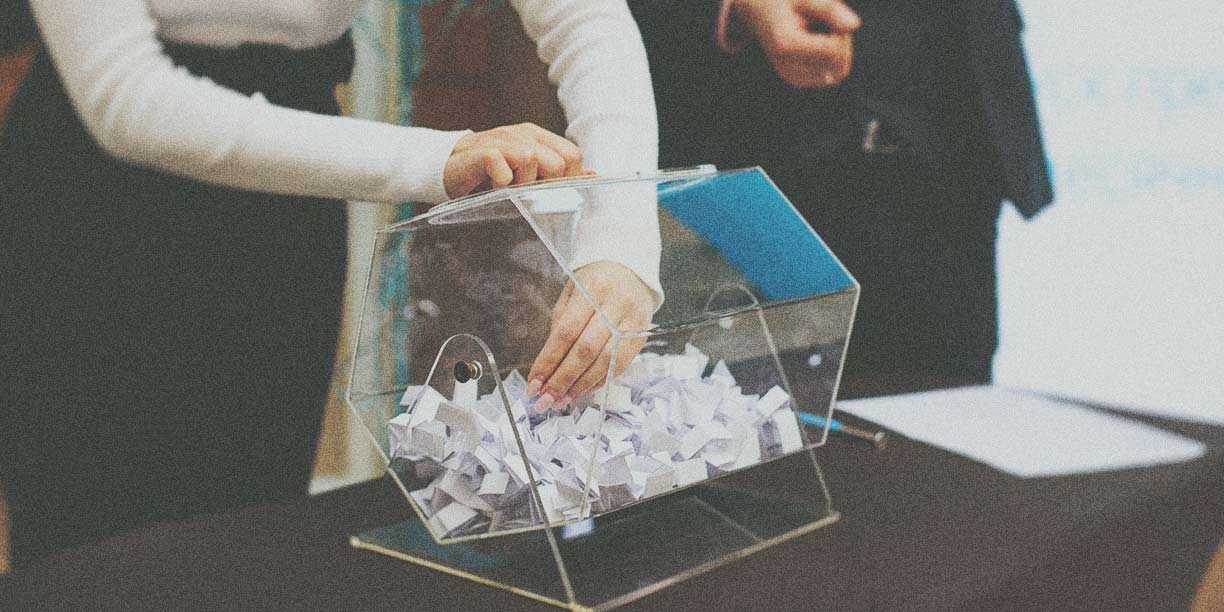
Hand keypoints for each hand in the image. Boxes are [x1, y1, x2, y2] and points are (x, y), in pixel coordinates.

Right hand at [443, 123, 585, 198]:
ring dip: (520, 184)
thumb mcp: (529, 171)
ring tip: (505, 188)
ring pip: (531, 160)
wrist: (450, 167)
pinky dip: (500, 182)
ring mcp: (502, 139)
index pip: (573, 156)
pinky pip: (501, 166)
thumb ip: (558, 172)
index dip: (566, 180)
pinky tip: (491, 185)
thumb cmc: (492, 173)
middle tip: (523, 190)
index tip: (546, 192)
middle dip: (545, 184)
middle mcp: (523, 134)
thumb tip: (592, 175)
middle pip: (558, 162)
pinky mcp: (482, 151)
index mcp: (539, 137)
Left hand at [526, 261, 655, 411]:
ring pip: (605, 361)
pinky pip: (620, 365)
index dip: (549, 361)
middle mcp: (616, 304)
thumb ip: (560, 325)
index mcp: (592, 288)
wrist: (630, 270)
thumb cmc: (595, 283)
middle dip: (563, 379)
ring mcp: (632, 320)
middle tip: (545, 399)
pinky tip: (583, 390)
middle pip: (586, 350)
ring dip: (581, 385)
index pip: (567, 332)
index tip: (534, 382)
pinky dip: (599, 381)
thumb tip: (547, 367)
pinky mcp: (642, 335)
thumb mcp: (572, 293)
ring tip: (562, 399)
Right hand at [731, 0, 860, 88]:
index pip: (833, 51)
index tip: (832, 16)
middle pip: (838, 65)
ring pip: (838, 74)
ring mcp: (792, 77)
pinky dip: (833, 61)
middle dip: (843, 43)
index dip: (842, 32)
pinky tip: (821, 44)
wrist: (759, 10)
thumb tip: (855, 25)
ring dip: (839, 52)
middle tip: (830, 23)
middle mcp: (787, 67)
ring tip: (823, 32)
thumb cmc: (785, 0)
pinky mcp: (798, 81)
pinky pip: (832, 77)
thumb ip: (829, 8)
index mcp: (786, 45)